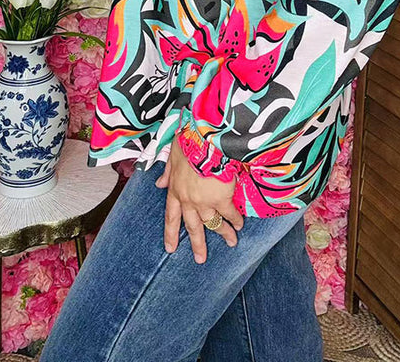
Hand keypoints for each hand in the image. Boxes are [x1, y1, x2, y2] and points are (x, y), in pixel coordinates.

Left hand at [155, 134, 243, 263]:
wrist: (205, 141)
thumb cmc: (188, 142)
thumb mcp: (172, 155)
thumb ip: (167, 171)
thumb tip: (159, 183)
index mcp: (175, 190)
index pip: (171, 216)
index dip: (171, 233)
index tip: (170, 248)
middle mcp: (189, 200)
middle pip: (192, 226)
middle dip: (197, 244)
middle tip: (200, 259)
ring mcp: (205, 202)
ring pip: (213, 223)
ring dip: (223, 233)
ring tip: (231, 243)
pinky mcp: (221, 199)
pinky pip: (229, 213)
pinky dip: (235, 220)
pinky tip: (240, 225)